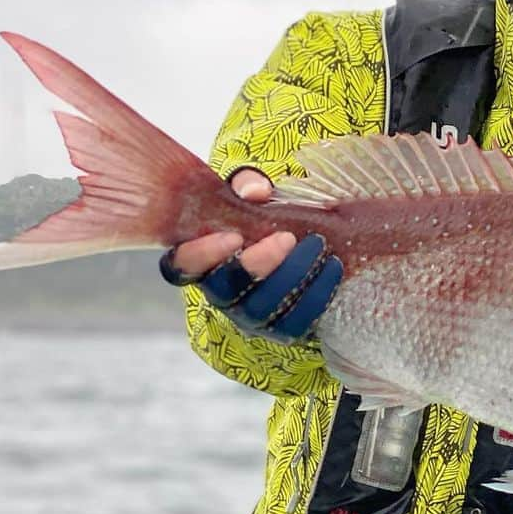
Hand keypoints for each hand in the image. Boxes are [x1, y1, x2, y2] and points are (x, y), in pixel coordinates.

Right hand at [160, 168, 341, 341]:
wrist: (291, 241)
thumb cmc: (258, 215)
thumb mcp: (249, 192)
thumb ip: (247, 184)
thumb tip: (257, 192)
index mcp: (198, 261)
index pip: (179, 268)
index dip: (201, 255)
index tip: (232, 235)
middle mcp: (218, 294)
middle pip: (225, 290)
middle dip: (256, 264)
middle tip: (286, 237)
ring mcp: (248, 316)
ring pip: (262, 309)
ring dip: (292, 277)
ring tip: (317, 246)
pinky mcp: (281, 329)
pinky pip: (296, 322)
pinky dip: (317, 294)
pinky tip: (333, 266)